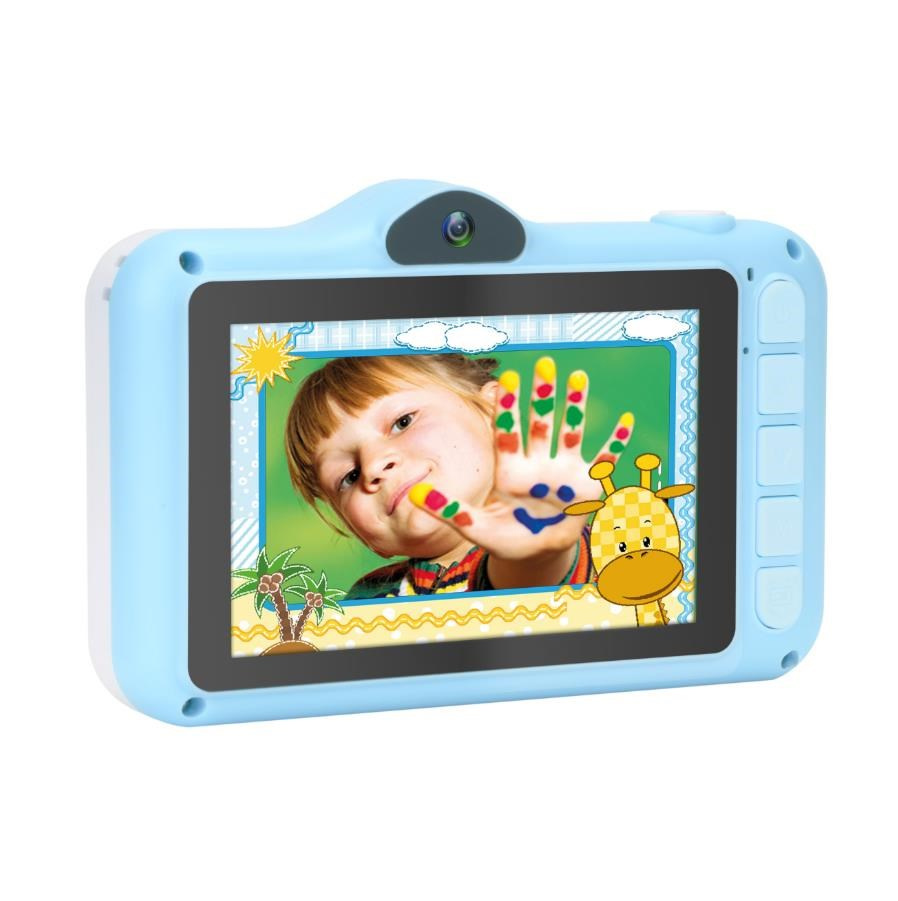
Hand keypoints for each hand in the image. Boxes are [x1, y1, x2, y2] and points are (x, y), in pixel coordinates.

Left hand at [408, 356, 633, 566]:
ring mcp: (564, 470)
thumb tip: (414, 496)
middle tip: (543, 365)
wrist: (540, 548)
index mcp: (511, 471)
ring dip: (576, 407)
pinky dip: (616, 444)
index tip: (503, 383)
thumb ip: (450, 513)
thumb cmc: (509, 537)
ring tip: (578, 377)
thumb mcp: (478, 529)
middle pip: (539, 424)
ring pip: (571, 432)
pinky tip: (625, 420)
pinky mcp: (587, 483)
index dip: (506, 410)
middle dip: (542, 396)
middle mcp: (538, 463)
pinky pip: (604, 460)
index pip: (507, 434)